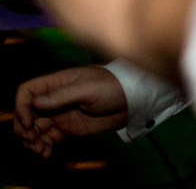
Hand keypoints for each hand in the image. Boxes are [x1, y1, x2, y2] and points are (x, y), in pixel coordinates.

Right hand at [13, 66, 128, 157]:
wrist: (131, 102)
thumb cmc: (112, 87)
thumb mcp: (88, 89)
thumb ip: (62, 95)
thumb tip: (35, 102)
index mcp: (56, 84)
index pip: (27, 92)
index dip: (21, 107)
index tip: (29, 122)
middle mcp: (53, 100)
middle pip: (26, 113)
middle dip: (23, 128)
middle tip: (32, 140)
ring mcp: (59, 115)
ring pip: (34, 129)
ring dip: (31, 141)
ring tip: (40, 150)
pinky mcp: (66, 129)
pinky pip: (47, 139)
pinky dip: (42, 147)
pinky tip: (46, 154)